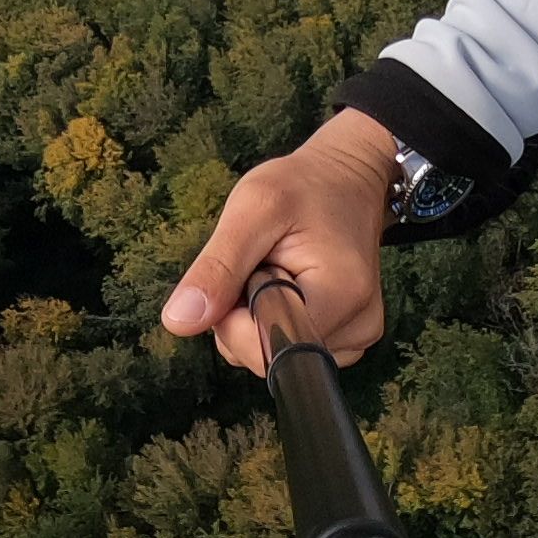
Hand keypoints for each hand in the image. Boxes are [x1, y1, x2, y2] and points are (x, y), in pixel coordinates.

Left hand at [159, 109, 395, 373]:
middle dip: (242, 316)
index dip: (233, 320)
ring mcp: (357, 336)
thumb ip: (218, 267)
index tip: (241, 270)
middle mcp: (359, 326)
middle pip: (268, 357)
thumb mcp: (253, 208)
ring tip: (276, 269)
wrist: (345, 180)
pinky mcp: (350, 338)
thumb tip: (178, 323)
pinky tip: (287, 285)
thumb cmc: (302, 186)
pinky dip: (275, 322)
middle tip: (257, 263)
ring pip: (275, 356)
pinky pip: (290, 349)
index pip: (267, 349)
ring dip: (256, 319)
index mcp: (342, 295)